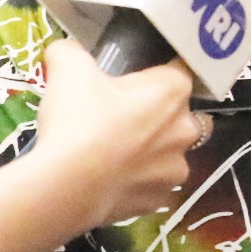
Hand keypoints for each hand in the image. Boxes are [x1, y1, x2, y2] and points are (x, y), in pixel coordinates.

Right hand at [28, 40, 200, 222]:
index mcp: (173, 91)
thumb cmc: (76, 121)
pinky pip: (151, 185)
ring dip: (150, 151)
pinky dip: (135, 182)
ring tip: (111, 152)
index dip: (153, 74)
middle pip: (181, 114)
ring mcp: (175, 169)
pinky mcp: (158, 201)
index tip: (131, 81)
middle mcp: (186, 130)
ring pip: (169, 153)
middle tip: (118, 117)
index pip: (179, 70)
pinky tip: (109, 178)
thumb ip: (70, 52)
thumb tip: (64, 50)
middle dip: (158, 114)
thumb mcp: (68, 69)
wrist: (65, 187)